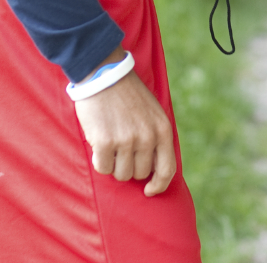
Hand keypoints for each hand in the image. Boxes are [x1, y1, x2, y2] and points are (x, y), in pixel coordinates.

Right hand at [73, 59, 178, 196]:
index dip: (158, 185)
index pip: (167, 170)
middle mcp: (147, 137)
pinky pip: (103, 168)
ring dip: (113, 164)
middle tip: (120, 150)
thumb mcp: (153, 112)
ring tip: (110, 144)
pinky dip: (99, 160)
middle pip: (139, 174)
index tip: (149, 191)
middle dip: (129, 167)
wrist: (103, 75)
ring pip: (121, 174)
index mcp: (163, 130)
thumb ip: (156, 137)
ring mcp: (126, 140)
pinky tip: (98, 144)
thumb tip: (155, 169)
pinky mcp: (105, 142)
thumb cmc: (128, 95)